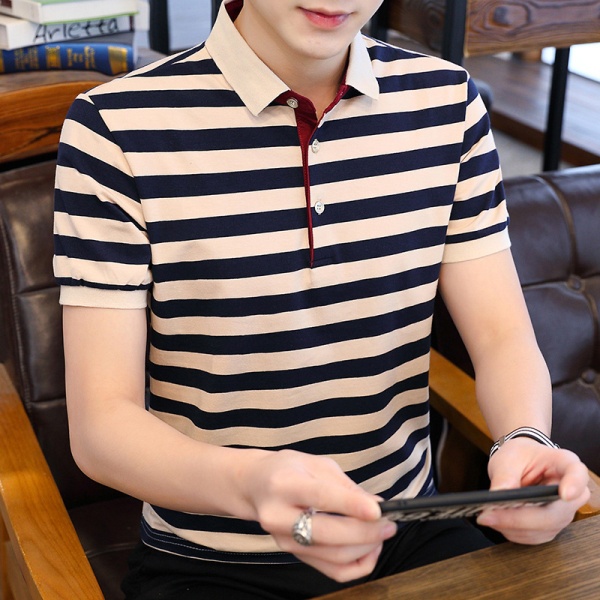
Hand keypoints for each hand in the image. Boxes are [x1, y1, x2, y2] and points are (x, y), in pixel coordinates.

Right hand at [238, 449, 396, 581]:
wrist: (255, 485)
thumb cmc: (287, 470)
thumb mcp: (315, 464)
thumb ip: (346, 486)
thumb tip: (377, 505)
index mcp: (284, 484)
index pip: (321, 497)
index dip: (352, 505)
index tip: (379, 509)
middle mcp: (279, 516)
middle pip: (329, 534)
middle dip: (366, 532)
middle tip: (389, 524)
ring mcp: (284, 540)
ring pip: (334, 556)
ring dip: (366, 548)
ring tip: (382, 533)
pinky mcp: (293, 555)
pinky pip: (331, 571)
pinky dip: (357, 564)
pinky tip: (368, 548)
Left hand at [477, 438, 589, 543]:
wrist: (520, 462)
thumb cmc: (519, 456)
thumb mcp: (508, 458)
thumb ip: (504, 476)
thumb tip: (497, 497)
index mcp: (565, 464)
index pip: (578, 474)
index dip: (575, 485)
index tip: (565, 493)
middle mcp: (571, 492)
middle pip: (555, 513)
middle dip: (520, 518)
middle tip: (489, 515)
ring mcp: (563, 513)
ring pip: (543, 529)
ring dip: (512, 527)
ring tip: (487, 516)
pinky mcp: (551, 527)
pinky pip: (534, 536)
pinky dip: (512, 531)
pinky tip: (496, 521)